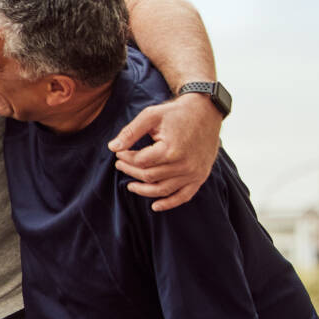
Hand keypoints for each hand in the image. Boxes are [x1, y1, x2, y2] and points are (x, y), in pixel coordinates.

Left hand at [109, 93, 221, 211]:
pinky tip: (155, 206)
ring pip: (162, 190)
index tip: (118, 152)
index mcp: (170, 150)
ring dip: (143, 190)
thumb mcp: (150, 116)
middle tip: (120, 165)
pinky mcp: (200, 176)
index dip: (125, 158)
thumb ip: (130, 132)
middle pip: (148, 176)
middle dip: (130, 171)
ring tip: (130, 186)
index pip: (140, 161)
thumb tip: (112, 147)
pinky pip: (184, 196)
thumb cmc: (176, 113)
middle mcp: (183, 165)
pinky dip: (169, 203)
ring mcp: (193, 173)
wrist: (206, 112)